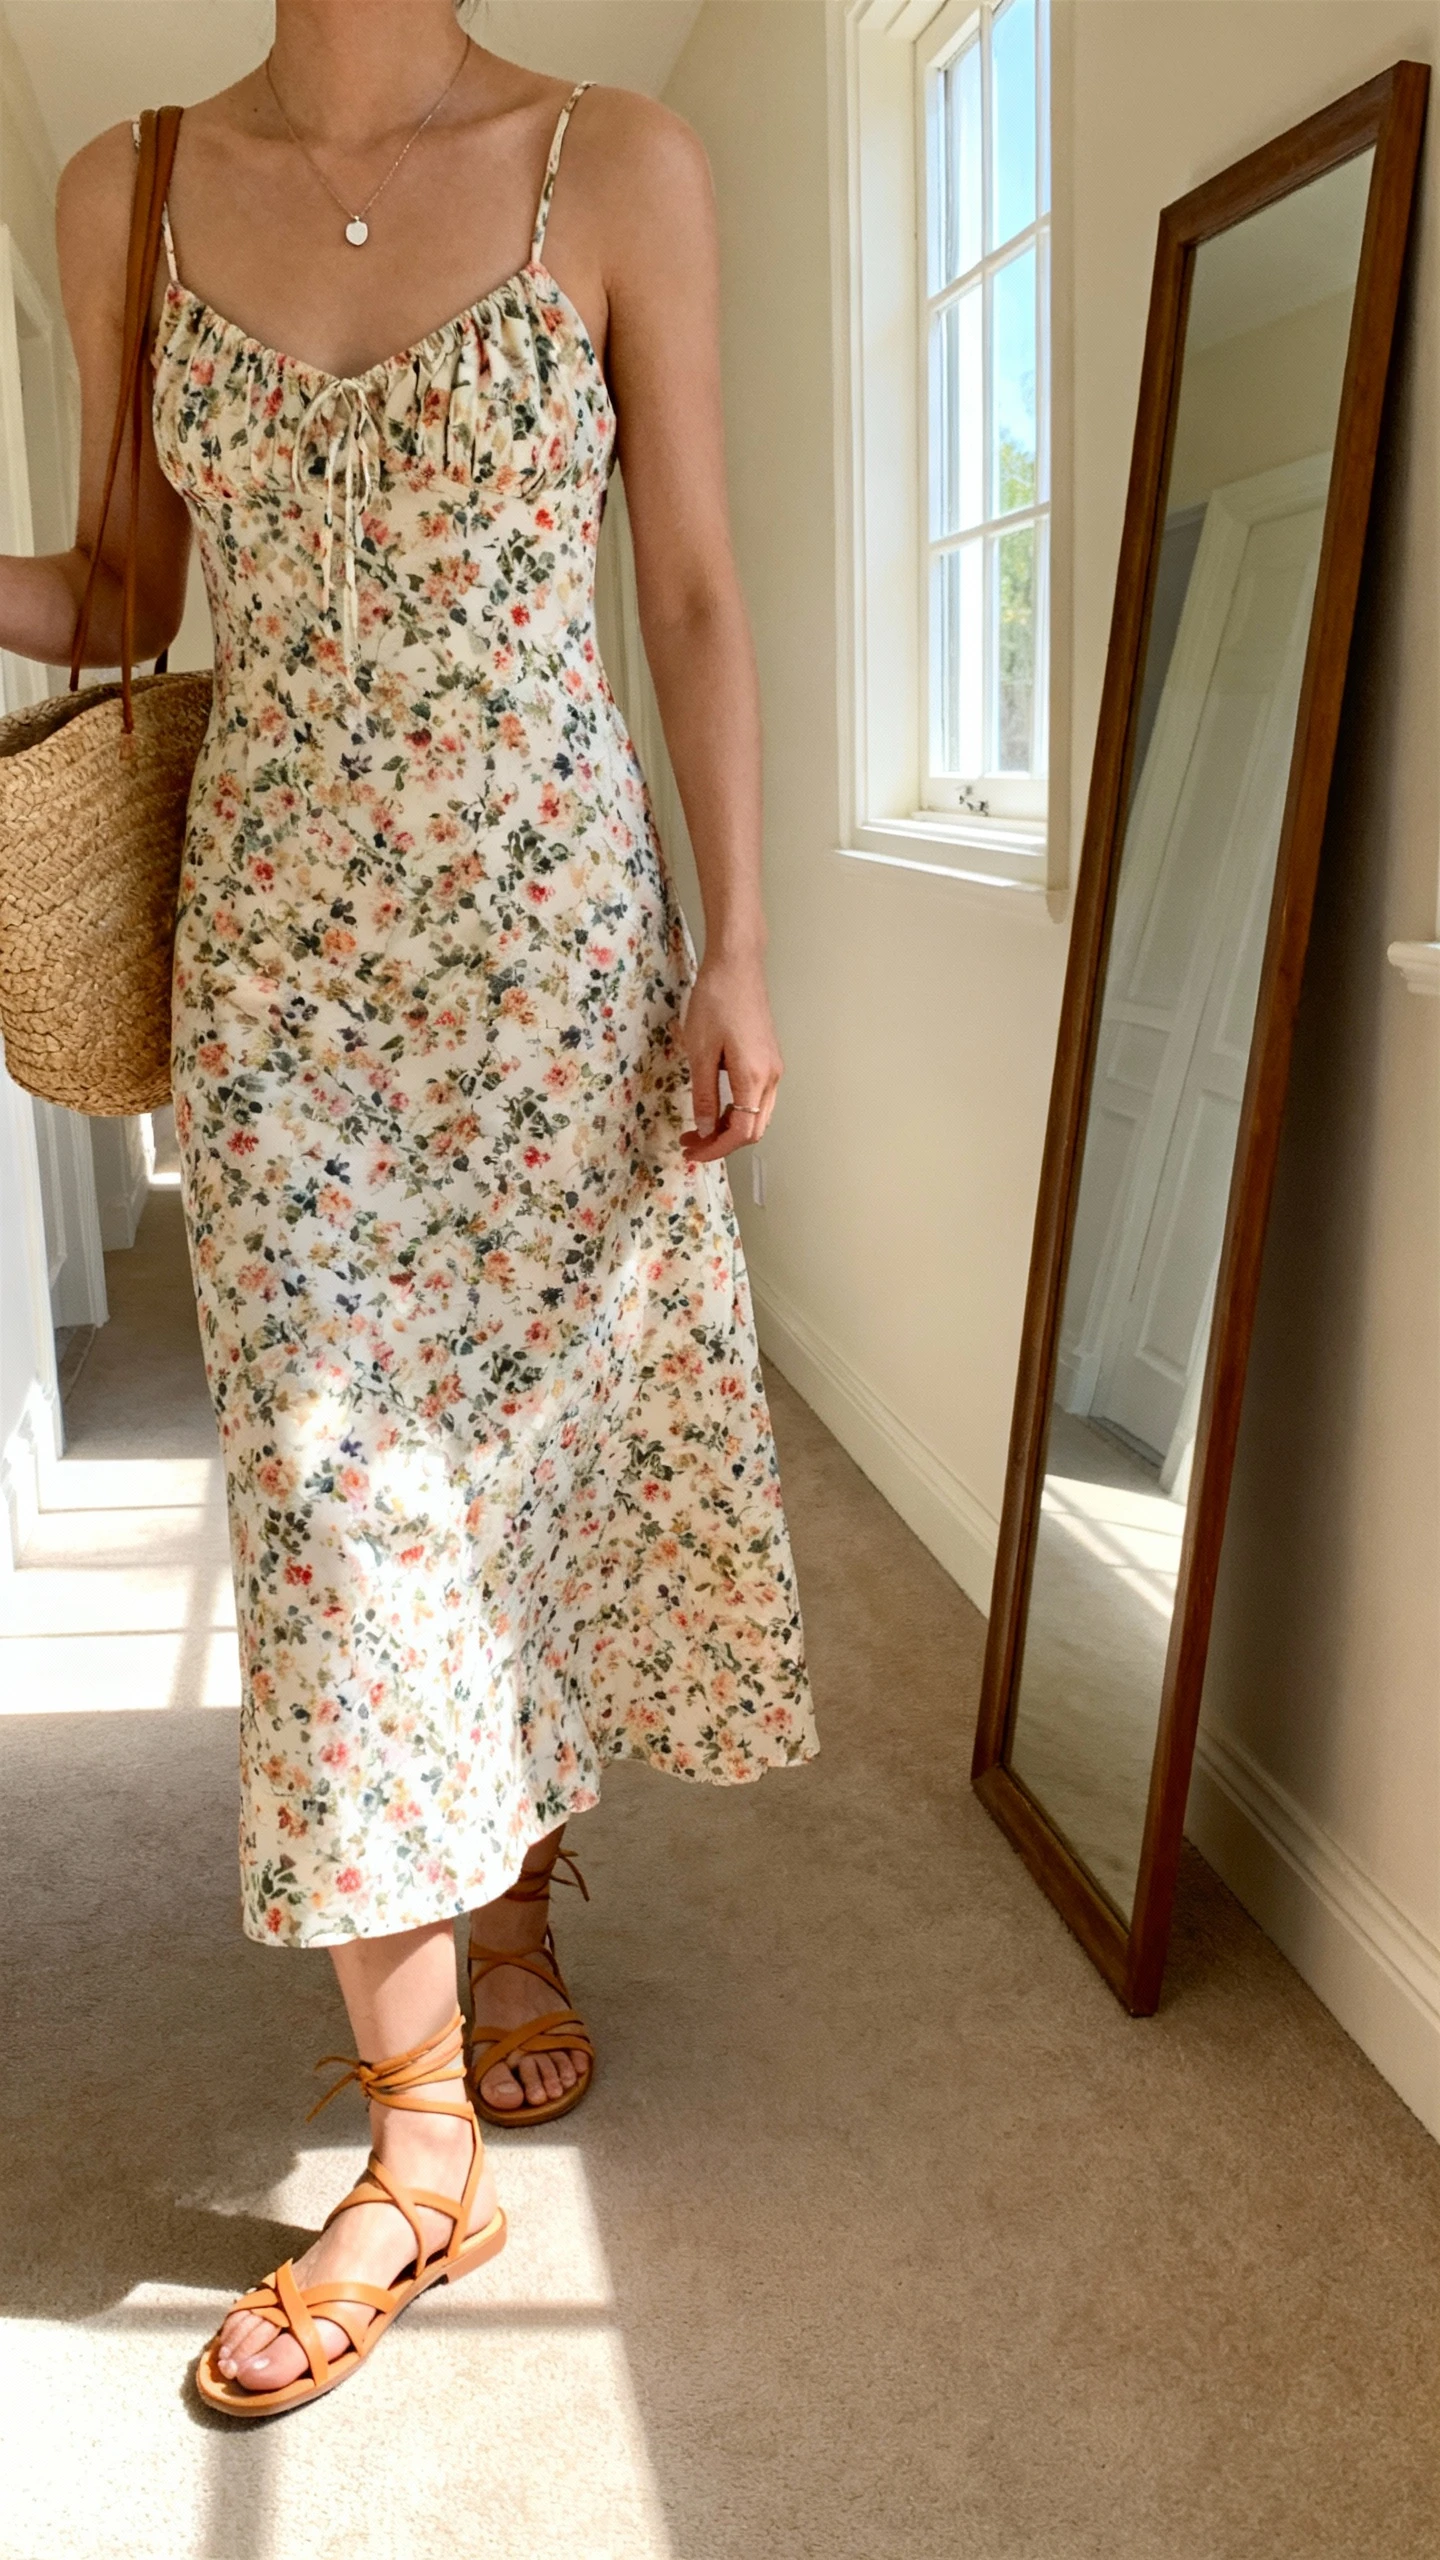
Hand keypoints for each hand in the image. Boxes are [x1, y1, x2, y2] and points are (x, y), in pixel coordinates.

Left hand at [679, 948, 781, 1163]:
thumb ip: (704, 1093)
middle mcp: (770, 1077)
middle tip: (690, 1143)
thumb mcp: (700, 1050)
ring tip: (698, 1127)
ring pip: (757, 1115)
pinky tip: (715, 1105)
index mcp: (753, 1077)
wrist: (737, 964)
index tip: (691, 1153)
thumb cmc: (716, 1000)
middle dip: (722, 1142)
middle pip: (753, 1129)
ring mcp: (773, 1068)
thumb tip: (705, 1127)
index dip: (716, 1149)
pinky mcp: (769, 1058)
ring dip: (730, 1127)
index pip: (741, 1132)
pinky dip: (737, 1110)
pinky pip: (757, 1098)